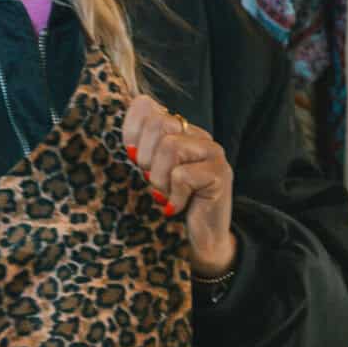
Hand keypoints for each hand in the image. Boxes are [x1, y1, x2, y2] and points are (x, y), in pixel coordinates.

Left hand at [123, 95, 237, 276]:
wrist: (200, 240)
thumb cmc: (169, 204)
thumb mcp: (147, 173)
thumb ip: (138, 148)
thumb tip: (127, 139)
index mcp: (179, 129)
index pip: (146, 107)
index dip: (131, 132)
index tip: (132, 158)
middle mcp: (198, 134)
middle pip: (159, 124)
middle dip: (146, 159)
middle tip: (152, 183)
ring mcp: (212, 152)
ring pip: (171, 147)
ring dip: (159, 179)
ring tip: (165, 195)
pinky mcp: (220, 173)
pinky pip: (182, 175)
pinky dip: (174, 196)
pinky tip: (176, 206)